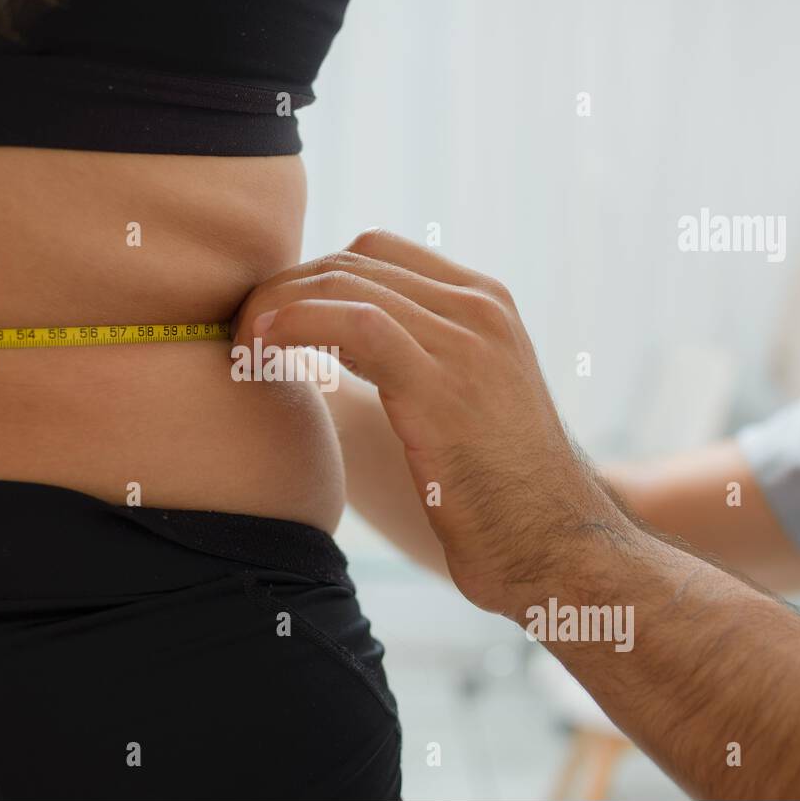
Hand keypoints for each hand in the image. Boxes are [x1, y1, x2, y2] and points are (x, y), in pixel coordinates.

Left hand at [232, 229, 630, 615]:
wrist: (557, 547)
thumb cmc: (498, 497)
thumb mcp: (460, 406)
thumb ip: (409, 365)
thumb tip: (329, 359)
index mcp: (485, 304)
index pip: (375, 253)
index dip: (310, 277)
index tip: (270, 321)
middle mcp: (479, 308)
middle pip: (351, 263)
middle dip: (283, 291)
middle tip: (242, 337)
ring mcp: (466, 340)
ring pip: (344, 285)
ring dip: (276, 307)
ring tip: (242, 348)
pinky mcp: (443, 382)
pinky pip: (351, 323)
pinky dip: (295, 324)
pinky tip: (262, 351)